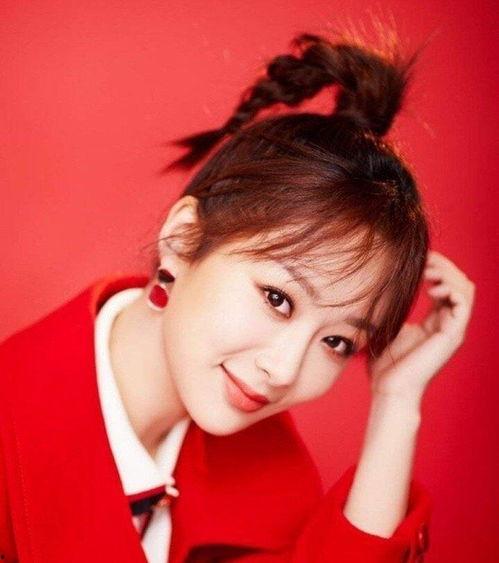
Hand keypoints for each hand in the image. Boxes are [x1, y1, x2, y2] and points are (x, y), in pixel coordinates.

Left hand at [368, 250, 474, 403]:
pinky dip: (451, 289)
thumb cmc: (386, 365)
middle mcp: (448, 323)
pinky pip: (464, 304)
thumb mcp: (389, 328)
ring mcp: (453, 329)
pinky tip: (431, 288)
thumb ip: (394, 310)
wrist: (390, 390)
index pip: (446, 284)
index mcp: (435, 321)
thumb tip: (380, 290)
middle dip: (444, 265)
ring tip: (428, 272)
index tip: (418, 258)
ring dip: (448, 273)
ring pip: (466, 288)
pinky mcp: (453, 336)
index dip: (436, 267)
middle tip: (425, 260)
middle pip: (460, 281)